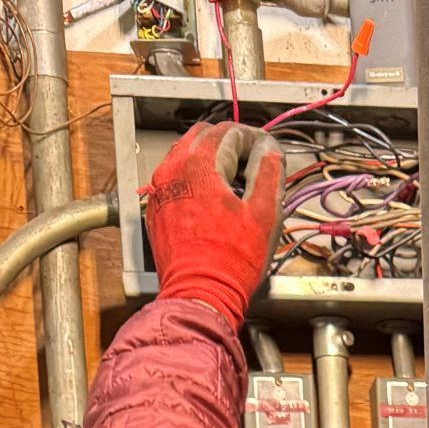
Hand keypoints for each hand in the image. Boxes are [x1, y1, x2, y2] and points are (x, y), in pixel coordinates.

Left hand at [143, 122, 282, 328]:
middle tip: (252, 161)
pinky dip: (194, 179)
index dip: (256, 138)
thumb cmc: (229, 262)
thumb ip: (270, 172)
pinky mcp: (156, 208)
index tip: (268, 150)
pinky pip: (175, 179)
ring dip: (211, 158)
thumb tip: (271, 151)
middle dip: (231, 142)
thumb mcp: (264, 214)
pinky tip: (212, 199)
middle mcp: (173, 169)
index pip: (231, 132)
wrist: (199, 295)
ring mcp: (161, 188)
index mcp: (200, 164)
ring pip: (186, 154)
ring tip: (234, 180)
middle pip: (205, 135)